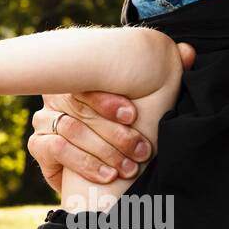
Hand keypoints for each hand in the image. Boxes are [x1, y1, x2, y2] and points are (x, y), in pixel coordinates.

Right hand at [27, 42, 196, 192]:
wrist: (105, 176)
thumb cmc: (129, 131)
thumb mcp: (151, 104)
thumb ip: (169, 75)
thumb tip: (190, 52)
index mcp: (83, 77)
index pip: (88, 81)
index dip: (109, 99)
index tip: (133, 115)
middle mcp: (59, 93)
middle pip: (82, 108)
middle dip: (115, 133)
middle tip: (142, 151)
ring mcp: (45, 119)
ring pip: (71, 129)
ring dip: (103, 150)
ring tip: (127, 168)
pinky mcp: (38, 145)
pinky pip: (56, 148)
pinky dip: (83, 162)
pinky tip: (106, 175)